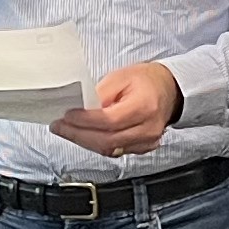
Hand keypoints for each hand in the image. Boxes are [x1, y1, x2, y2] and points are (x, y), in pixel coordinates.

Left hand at [52, 62, 182, 157]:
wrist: (169, 90)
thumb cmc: (146, 80)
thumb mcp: (120, 77)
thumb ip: (100, 94)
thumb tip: (79, 108)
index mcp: (144, 106)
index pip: (109, 120)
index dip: (85, 121)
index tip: (66, 116)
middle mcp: (148, 128)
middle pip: (107, 140)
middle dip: (78, 135)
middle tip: (59, 127)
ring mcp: (147, 141)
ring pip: (109, 149)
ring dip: (85, 141)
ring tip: (67, 131)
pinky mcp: (143, 148)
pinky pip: (116, 151)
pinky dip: (97, 145)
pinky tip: (84, 136)